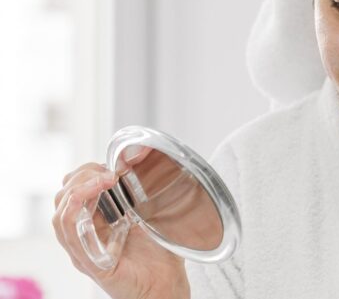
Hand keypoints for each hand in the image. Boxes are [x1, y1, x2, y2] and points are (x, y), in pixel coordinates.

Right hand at [52, 162, 189, 298]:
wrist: (169, 286)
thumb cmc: (161, 255)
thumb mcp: (149, 215)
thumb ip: (141, 192)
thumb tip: (140, 161)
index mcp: (94, 225)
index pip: (73, 192)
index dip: (85, 173)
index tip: (108, 165)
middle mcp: (84, 238)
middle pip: (63, 201)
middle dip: (81, 177)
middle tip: (106, 172)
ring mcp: (84, 253)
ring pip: (62, 217)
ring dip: (79, 191)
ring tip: (103, 179)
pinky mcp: (91, 265)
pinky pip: (71, 237)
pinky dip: (76, 212)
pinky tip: (91, 197)